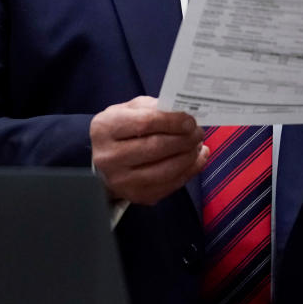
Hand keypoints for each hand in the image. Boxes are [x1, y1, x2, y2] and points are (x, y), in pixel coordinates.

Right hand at [90, 96, 208, 204]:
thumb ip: (153, 108)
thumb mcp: (128, 110)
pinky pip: (171, 185)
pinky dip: (190, 171)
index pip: (144, 123)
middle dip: (184, 139)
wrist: (104, 160)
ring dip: (189, 156)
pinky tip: (196, 158)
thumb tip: (183, 113)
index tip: (190, 120)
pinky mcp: (138, 195)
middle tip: (198, 132)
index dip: (172, 121)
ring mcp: (123, 180)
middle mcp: (110, 157)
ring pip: (167, 169)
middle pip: (156, 147)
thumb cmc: (119, 131)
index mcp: (105, 129)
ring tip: (197, 144)